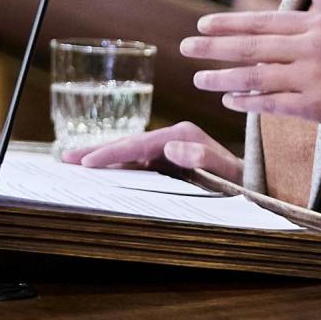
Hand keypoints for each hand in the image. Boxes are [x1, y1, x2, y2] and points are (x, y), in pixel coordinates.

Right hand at [61, 121, 242, 182]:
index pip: (140, 143)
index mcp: (183, 134)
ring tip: (73, 161)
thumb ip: (202, 156)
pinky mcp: (169, 158)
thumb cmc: (244, 181)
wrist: (255, 184)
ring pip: (130, 152)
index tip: (88, 161)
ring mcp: (170, 147)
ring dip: (103, 156)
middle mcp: (174, 136)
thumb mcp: (227, 171)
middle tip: (65, 157)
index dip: (112, 152)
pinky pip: (138, 162)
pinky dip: (117, 164)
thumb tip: (171, 145)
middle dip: (97, 150)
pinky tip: (100, 170)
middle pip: (129, 143)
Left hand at [181, 0, 320, 137]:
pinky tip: (231, 102)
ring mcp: (311, 77)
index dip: (230, 23)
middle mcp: (310, 47)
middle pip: (251, 45)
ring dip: (223, 78)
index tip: (204, 25)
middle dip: (213, 47)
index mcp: (320, 25)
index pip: (264, 21)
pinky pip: (274, 104)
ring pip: (255, 75)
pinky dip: (249, 102)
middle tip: (185, 48)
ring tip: (198, 80)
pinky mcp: (317, 106)